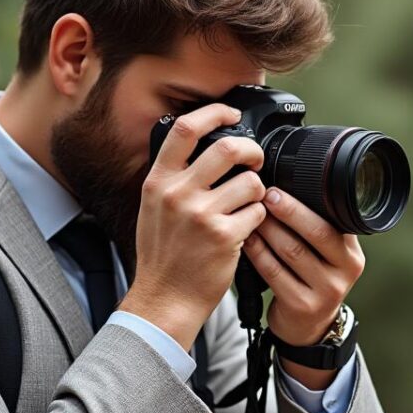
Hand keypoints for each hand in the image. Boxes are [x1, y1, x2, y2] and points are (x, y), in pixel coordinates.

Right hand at [120, 104, 267, 349]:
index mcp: (159, 181)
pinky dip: (258, 218)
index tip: (231, 114)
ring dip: (258, 192)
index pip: (185, 129)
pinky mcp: (224, 236)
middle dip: (252, 151)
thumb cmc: (164, 255)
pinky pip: (257, 212)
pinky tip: (246, 229)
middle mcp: (177, 194)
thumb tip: (203, 146)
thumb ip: (174, 177)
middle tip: (256, 161)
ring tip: (247, 205)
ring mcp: (201, 215)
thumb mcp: (154, 208)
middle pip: (228, 148)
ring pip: (250, 182)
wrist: (165, 299)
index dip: (214, 113)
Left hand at [242, 188, 365, 386]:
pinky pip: (275, 272)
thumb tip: (286, 189)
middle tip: (265, 194)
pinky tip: (247, 240)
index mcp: (352, 253)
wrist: (308, 327)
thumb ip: (317, 230)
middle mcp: (346, 271)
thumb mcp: (326, 257)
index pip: (332, 221)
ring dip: (268, 229)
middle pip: (316, 232)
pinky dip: (258, 252)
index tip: (278, 187)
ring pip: (292, 251)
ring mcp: (327, 290)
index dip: (304, 203)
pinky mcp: (303, 305)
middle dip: (288, 210)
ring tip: (251, 213)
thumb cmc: (312, 281)